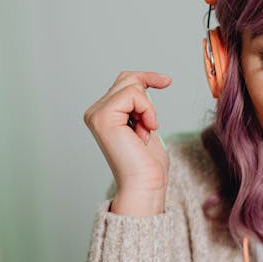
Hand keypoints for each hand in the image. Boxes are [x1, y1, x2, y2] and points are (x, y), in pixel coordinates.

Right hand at [83, 71, 172, 195]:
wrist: (146, 183)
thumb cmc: (148, 162)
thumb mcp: (146, 123)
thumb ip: (138, 103)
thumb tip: (142, 81)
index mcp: (103, 114)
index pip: (125, 82)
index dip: (147, 78)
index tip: (167, 81)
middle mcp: (95, 112)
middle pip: (128, 79)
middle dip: (148, 99)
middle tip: (150, 126)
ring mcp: (96, 114)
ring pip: (132, 86)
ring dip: (148, 109)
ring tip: (145, 132)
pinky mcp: (102, 117)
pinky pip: (133, 94)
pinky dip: (147, 110)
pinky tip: (145, 130)